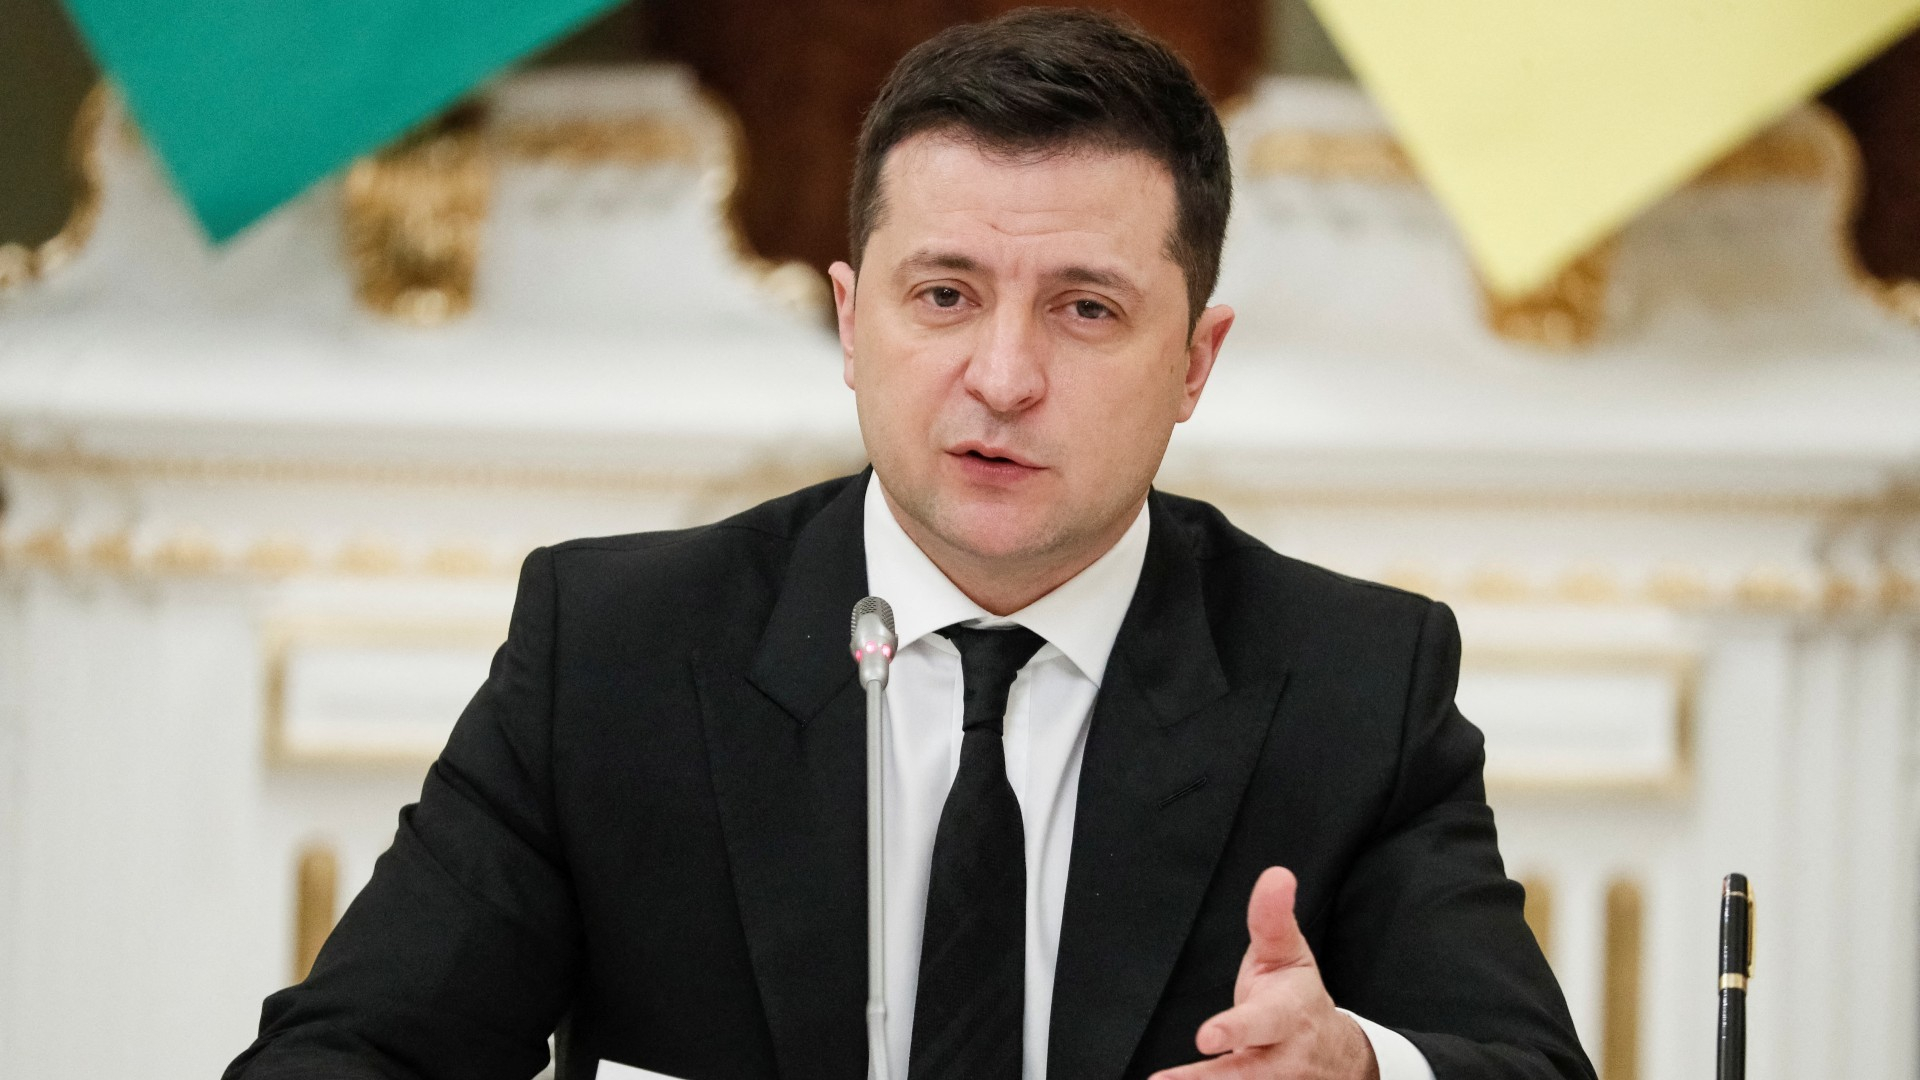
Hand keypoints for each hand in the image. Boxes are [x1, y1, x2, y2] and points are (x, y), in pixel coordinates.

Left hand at [1151, 867, 1378, 1079]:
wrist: (1338, 1055)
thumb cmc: (1298, 997)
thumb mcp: (1288, 954)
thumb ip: (1272, 918)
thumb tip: (1276, 874)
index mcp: (1288, 1016)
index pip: (1261, 1023)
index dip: (1234, 1030)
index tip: (1206, 1035)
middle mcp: (1283, 1058)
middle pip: (1246, 1075)